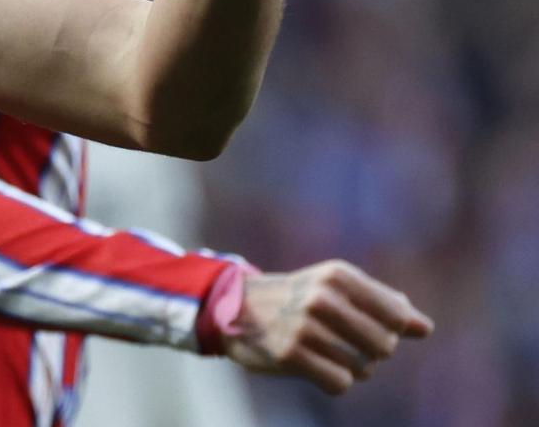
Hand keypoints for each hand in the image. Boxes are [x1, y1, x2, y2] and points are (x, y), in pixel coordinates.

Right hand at [223, 260, 433, 394]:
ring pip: (364, 368)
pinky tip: (315, 367)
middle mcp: (322, 297)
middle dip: (372, 352)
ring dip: (352, 368)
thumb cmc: (299, 299)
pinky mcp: (289, 354)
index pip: (397, 316)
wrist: (235, 307)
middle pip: (384, 346)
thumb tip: (425, 328)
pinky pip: (340, 383)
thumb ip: (384, 305)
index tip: (370, 325)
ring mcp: (304, 326)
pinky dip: (334, 381)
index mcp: (338, 275)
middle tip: (345, 341)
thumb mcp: (338, 288)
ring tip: (326, 352)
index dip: (391, 329)